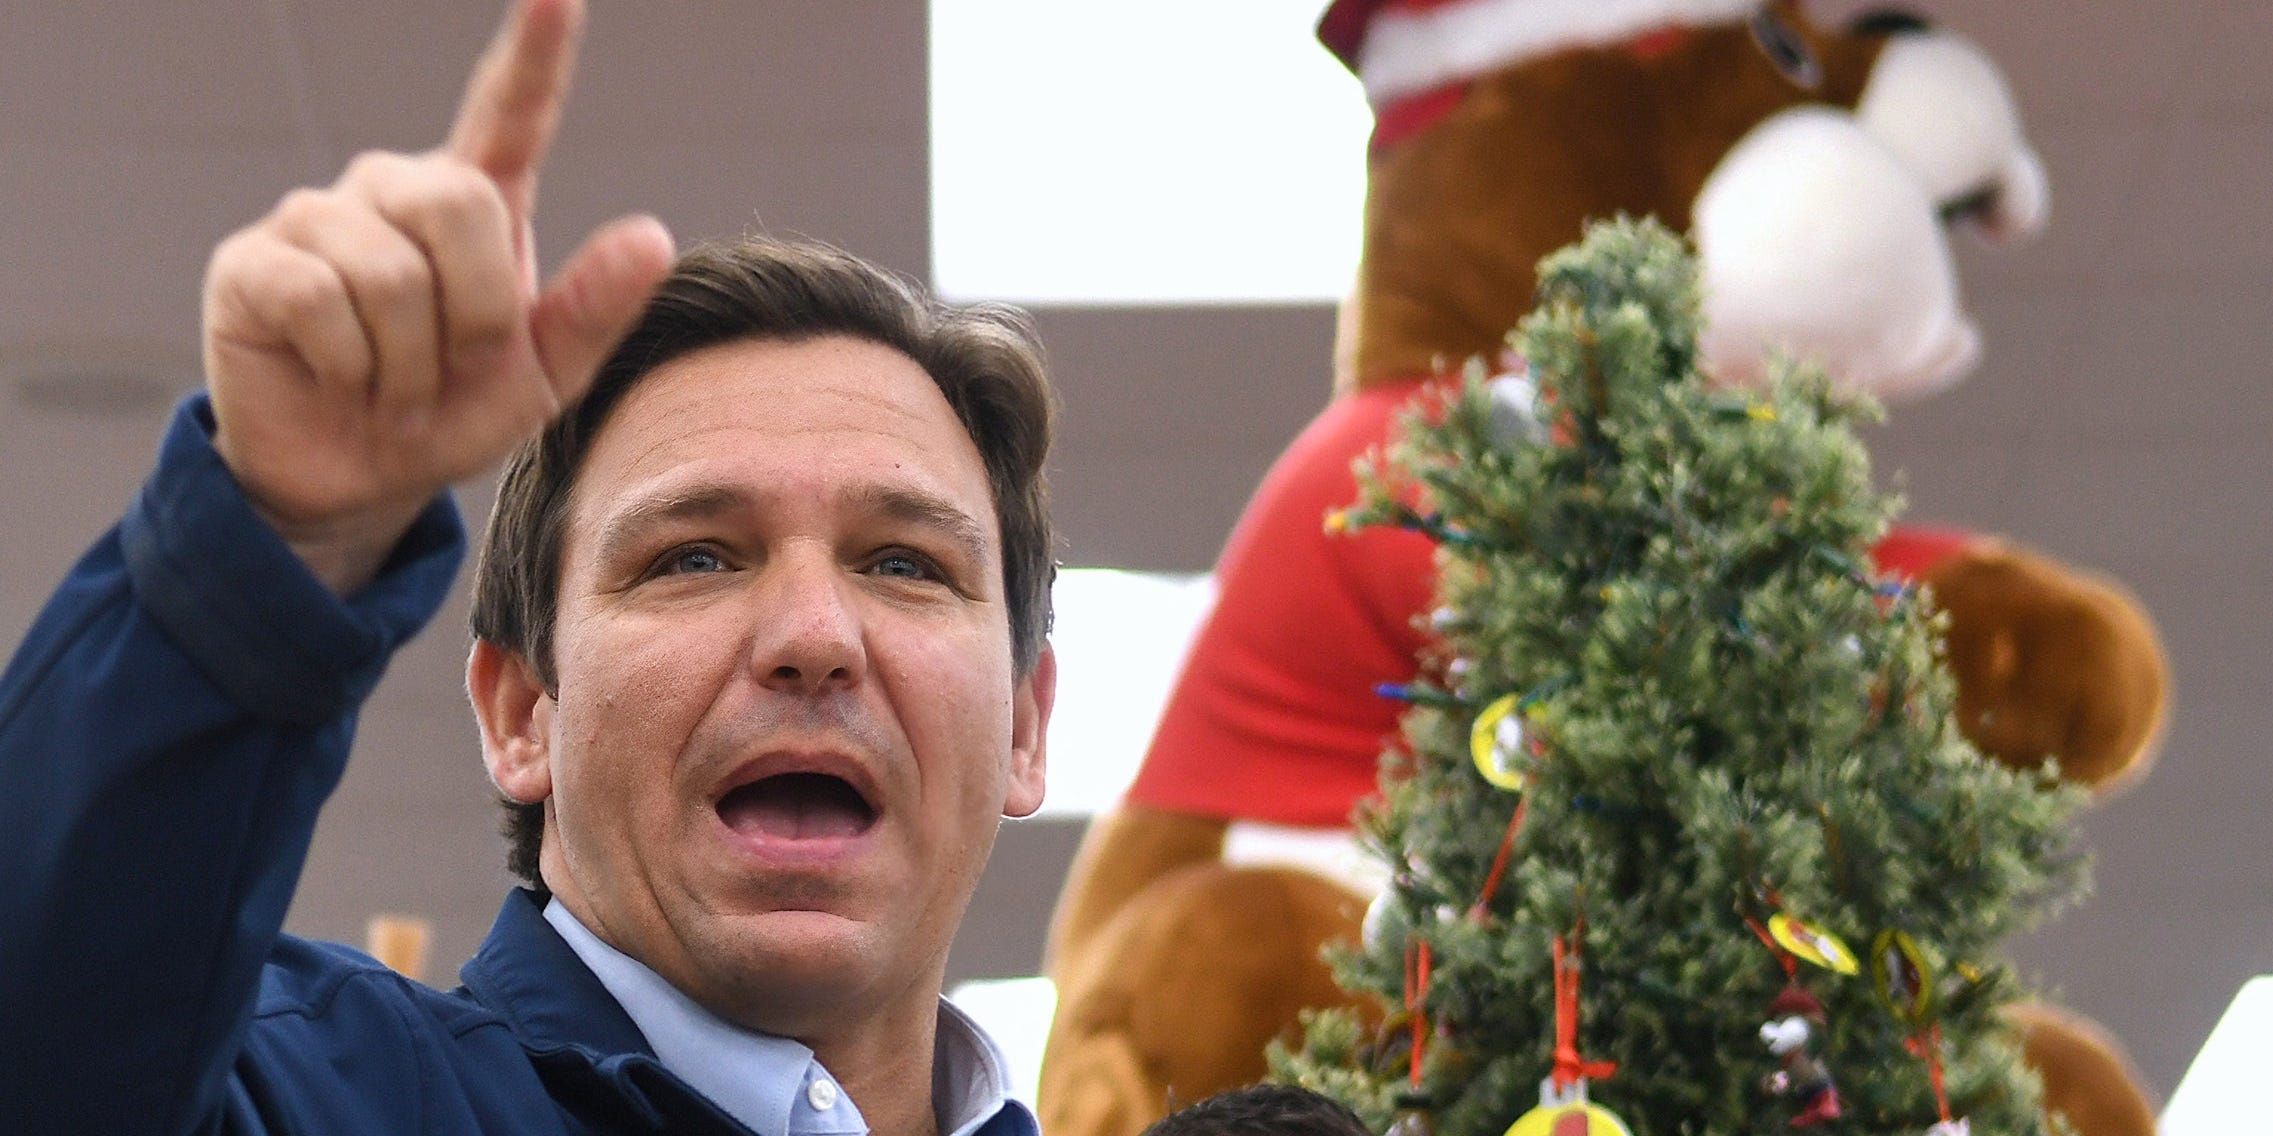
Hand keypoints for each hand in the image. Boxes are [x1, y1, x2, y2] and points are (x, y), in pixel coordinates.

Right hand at [202, 0, 674, 593]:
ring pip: (391, 271)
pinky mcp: (253, 262)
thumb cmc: (455, 414)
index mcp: (475, 203)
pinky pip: (322, 302)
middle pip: (460, 203)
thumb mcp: (543, 378)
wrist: (363, 481)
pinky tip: (342, 380)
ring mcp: (317, 217)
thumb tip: (654, 236)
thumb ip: (595, 310)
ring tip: (396, 386)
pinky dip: (351, 367)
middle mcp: (393, 189)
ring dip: (411, 361)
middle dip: (477, 311)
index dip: (536, 49)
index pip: (510, 111)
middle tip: (457, 368)